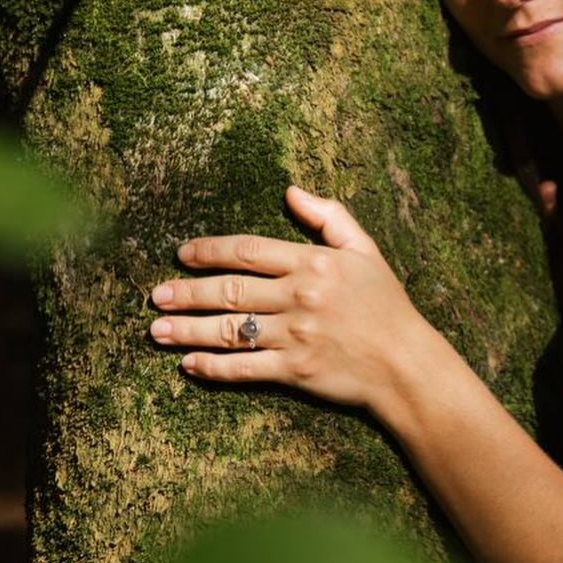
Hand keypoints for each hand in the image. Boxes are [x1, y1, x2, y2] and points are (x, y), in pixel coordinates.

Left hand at [149, 186, 427, 415]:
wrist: (407, 365)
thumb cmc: (388, 307)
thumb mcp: (366, 251)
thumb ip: (330, 217)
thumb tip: (292, 191)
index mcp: (313, 263)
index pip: (248, 250)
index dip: (210, 251)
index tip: (183, 255)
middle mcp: (300, 296)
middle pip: (229, 290)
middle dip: (186, 292)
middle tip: (155, 295)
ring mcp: (295, 335)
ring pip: (228, 329)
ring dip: (187, 330)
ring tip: (157, 330)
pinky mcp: (294, 371)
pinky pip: (243, 368)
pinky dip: (213, 368)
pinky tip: (189, 365)